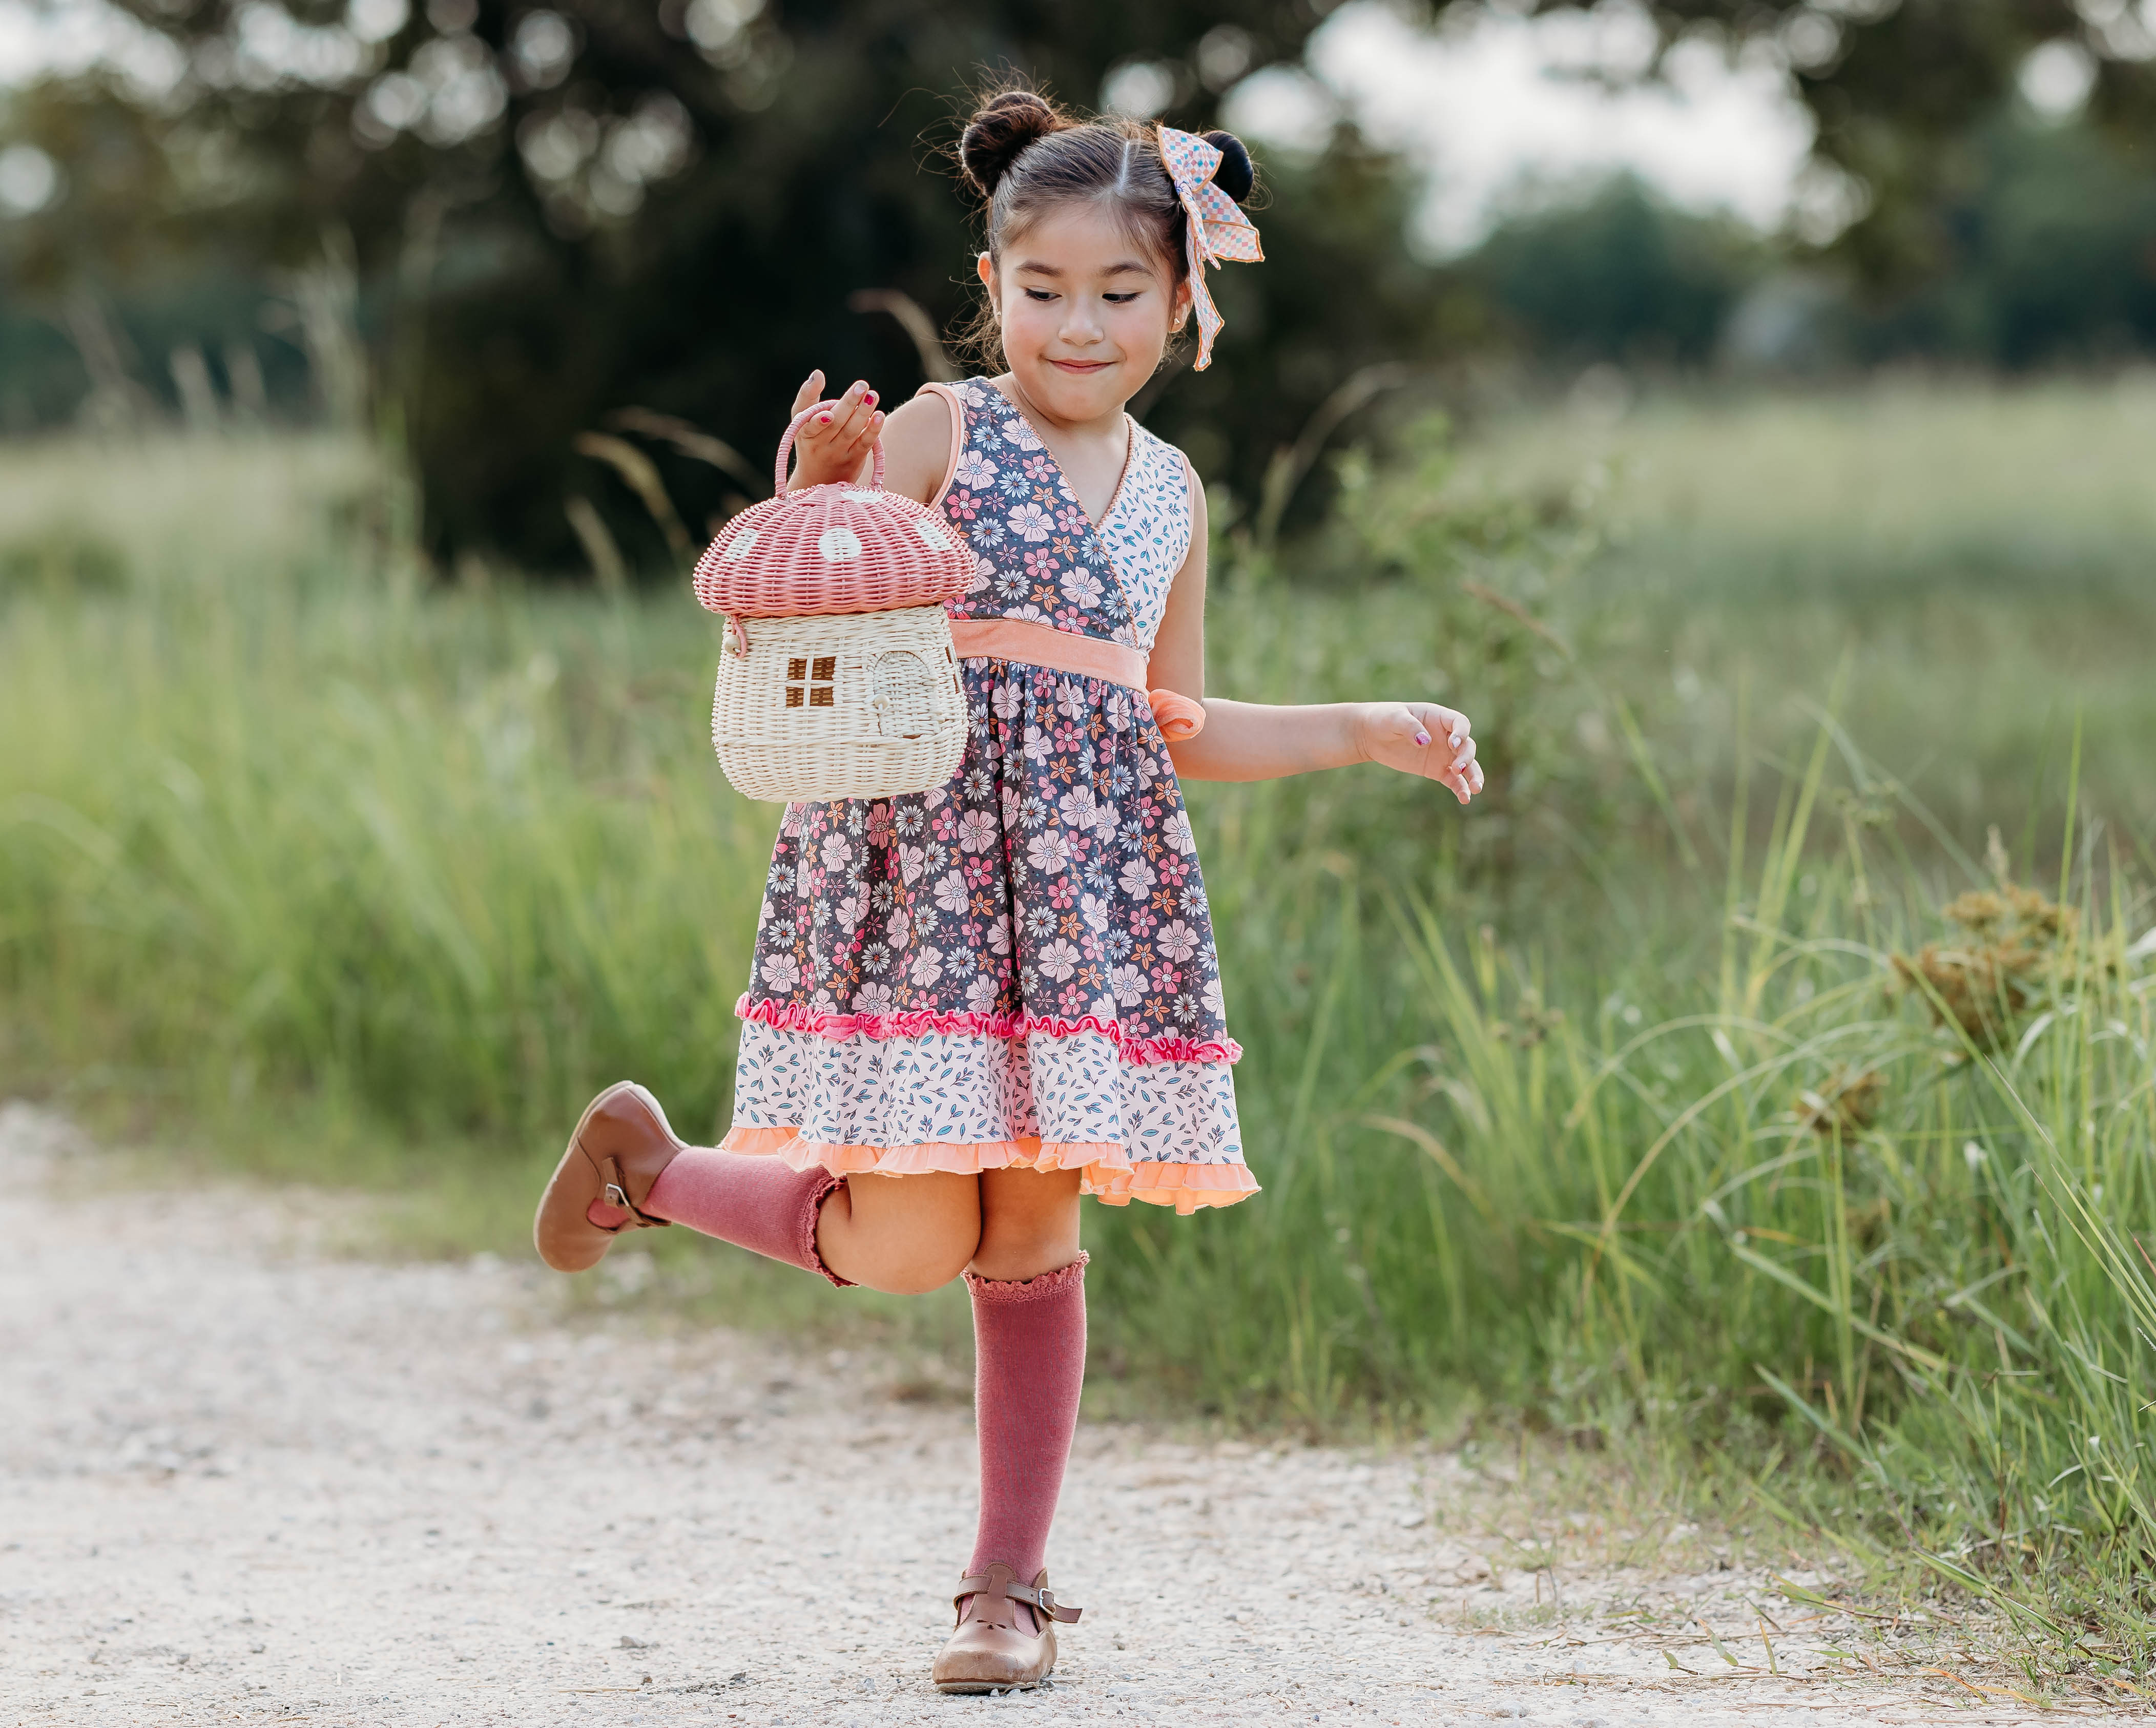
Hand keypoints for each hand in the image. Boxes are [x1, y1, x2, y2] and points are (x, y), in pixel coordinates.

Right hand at [786, 370, 885, 489]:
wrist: (818, 479)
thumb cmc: (810, 440)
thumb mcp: (801, 420)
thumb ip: (807, 396)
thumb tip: (818, 374)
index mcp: (806, 433)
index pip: (810, 427)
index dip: (818, 421)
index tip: (828, 413)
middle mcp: (821, 446)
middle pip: (836, 423)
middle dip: (849, 403)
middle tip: (862, 385)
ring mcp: (839, 454)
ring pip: (852, 432)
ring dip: (864, 413)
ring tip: (873, 395)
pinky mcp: (855, 460)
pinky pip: (865, 444)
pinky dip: (873, 430)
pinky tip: (879, 416)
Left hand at [1356, 702, 1482, 804]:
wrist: (1372, 736)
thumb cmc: (1384, 719)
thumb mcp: (1395, 719)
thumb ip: (1410, 727)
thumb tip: (1425, 741)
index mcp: (1439, 717)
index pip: (1460, 723)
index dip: (1462, 733)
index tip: (1453, 744)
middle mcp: (1447, 736)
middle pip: (1467, 746)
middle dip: (1466, 757)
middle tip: (1457, 768)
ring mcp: (1443, 754)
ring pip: (1467, 765)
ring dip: (1473, 776)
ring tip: (1476, 789)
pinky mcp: (1436, 770)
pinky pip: (1454, 780)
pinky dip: (1461, 789)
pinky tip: (1465, 799)